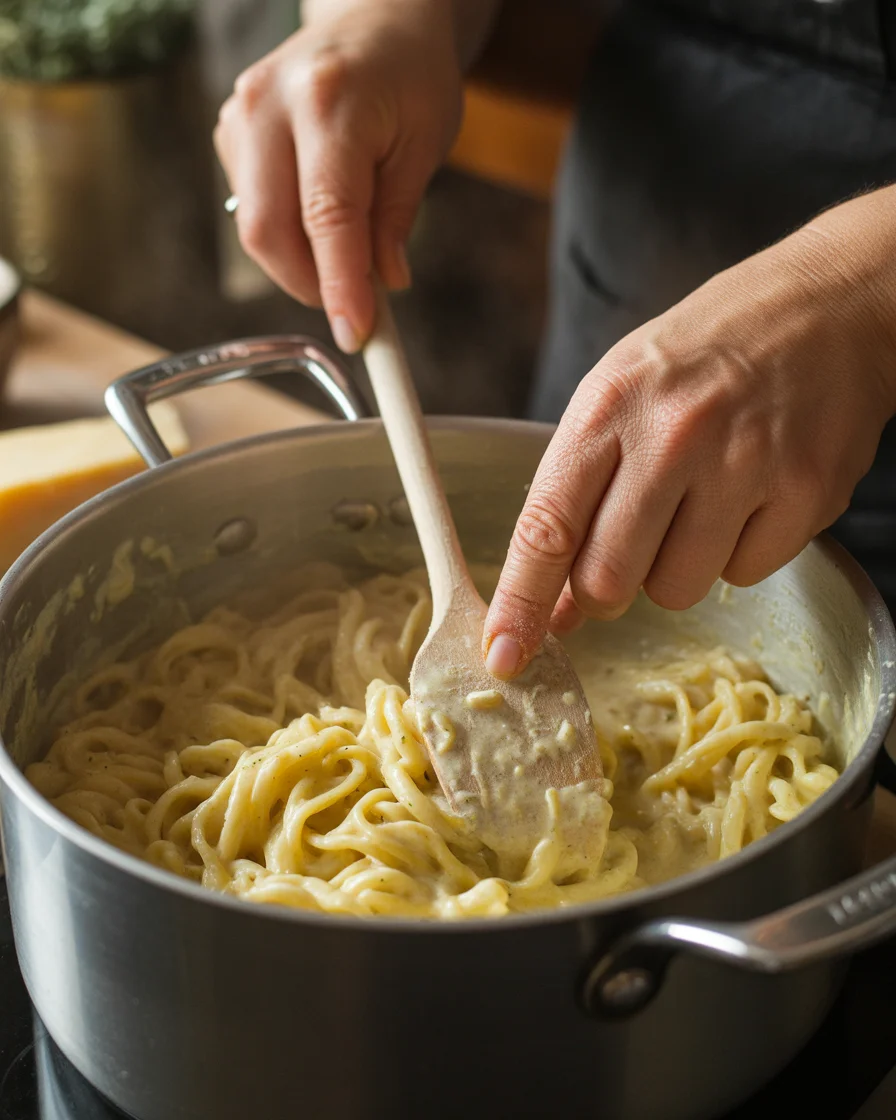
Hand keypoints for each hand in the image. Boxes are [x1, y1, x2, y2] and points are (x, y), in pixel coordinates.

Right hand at [214, 0, 463, 352]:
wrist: (373, 18)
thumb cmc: (410, 76)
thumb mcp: (426, 143)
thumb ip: (397, 218)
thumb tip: (382, 287)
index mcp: (329, 102)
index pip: (327, 217)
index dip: (338, 286)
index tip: (355, 334)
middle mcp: (270, 104)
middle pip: (267, 230)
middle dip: (309, 285)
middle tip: (353, 305)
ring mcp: (241, 115)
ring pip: (254, 227)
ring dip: (300, 263)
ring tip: (347, 254)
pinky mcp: (230, 131)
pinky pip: (250, 209)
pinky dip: (286, 235)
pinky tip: (319, 220)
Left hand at [484, 187, 895, 678]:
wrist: (825, 306)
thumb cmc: (705, 355)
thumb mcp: (617, 397)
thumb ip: (576, 498)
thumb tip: (553, 608)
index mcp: (609, 408)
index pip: (547, 528)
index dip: (520, 602)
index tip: (506, 655)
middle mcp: (674, 437)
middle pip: (609, 580)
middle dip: (603, 590)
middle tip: (624, 552)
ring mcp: (746, 465)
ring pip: (676, 590)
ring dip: (675, 568)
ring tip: (699, 500)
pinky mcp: (808, 491)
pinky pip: (744, 576)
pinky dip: (737, 553)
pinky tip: (749, 495)